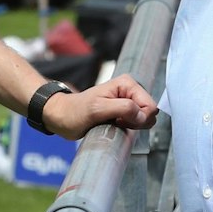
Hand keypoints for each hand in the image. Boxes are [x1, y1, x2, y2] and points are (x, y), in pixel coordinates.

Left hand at [42, 73, 157, 140]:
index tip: (120, 120)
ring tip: (114, 123)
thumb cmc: (75, 112)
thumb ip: (123, 109)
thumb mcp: (97, 109)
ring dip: (132, 126)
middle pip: (150, 113)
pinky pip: (137, 123)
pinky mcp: (124, 112)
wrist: (62, 117)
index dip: (139, 118)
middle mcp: (130, 90)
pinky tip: (115, 126)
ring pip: (145, 119)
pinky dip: (128, 128)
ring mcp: (127, 101)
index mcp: (127, 84)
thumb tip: (143, 115)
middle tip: (116, 122)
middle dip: (137, 122)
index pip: (150, 106)